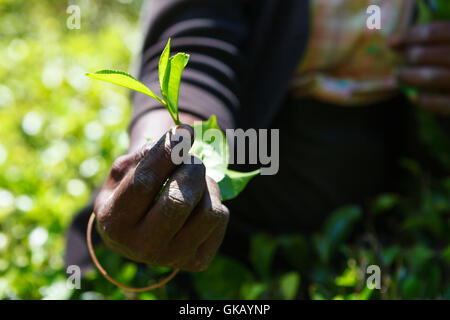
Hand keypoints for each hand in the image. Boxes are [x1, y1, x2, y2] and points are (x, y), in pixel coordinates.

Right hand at [94, 124, 228, 271]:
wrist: (139, 234)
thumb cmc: (130, 193)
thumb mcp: (125, 172)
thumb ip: (147, 154)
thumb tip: (183, 135)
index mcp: (115, 221)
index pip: (145, 182)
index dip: (167, 152)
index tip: (183, 131)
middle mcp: (141, 247)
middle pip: (179, 200)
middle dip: (192, 169)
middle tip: (191, 158)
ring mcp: (172, 258)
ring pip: (208, 211)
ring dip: (206, 185)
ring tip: (194, 180)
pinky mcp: (197, 261)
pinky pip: (220, 219)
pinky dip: (214, 200)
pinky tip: (199, 201)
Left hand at [390, 22, 449, 114]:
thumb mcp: (446, 51)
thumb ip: (428, 45)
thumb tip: (392, 42)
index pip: (443, 30)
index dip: (414, 35)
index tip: (392, 42)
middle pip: (439, 53)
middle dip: (413, 55)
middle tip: (400, 59)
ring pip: (434, 76)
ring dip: (410, 75)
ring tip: (399, 75)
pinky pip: (442, 103)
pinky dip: (424, 100)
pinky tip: (413, 97)